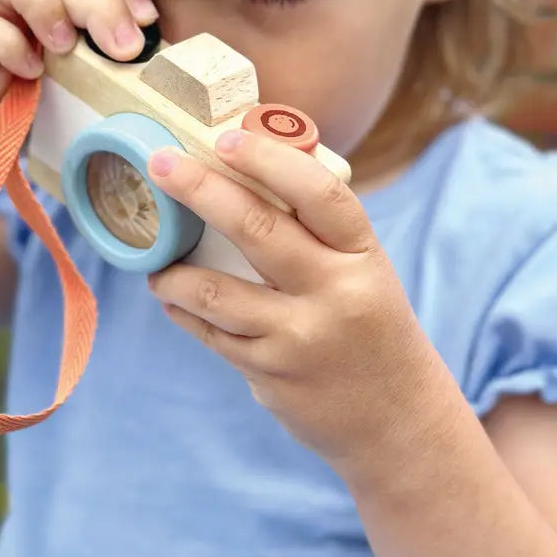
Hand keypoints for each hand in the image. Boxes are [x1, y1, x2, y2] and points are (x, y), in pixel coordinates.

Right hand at [0, 0, 158, 179]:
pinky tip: (29, 73)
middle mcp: (26, 5)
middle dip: (102, 4)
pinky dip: (4, 45)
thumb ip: (107, 76)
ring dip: (44, 2)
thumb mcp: (77, 93)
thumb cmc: (28, 111)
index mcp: (62, 11)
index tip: (150, 22)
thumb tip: (160, 86)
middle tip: (126, 48)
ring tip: (65, 45)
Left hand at [147, 131, 443, 469]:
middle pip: (256, 230)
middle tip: (159, 165)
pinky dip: (185, 311)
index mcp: (361, 256)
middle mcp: (333, 293)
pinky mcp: (270, 374)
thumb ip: (315, 234)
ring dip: (174, 273)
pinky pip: (212, 334)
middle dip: (198, 190)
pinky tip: (173, 298)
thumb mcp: (362, 272)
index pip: (318, 194)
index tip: (226, 139)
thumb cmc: (371, 327)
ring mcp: (298, 338)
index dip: (269, 160)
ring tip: (158, 263)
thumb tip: (243, 182)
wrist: (397, 417)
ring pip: (215, 292)